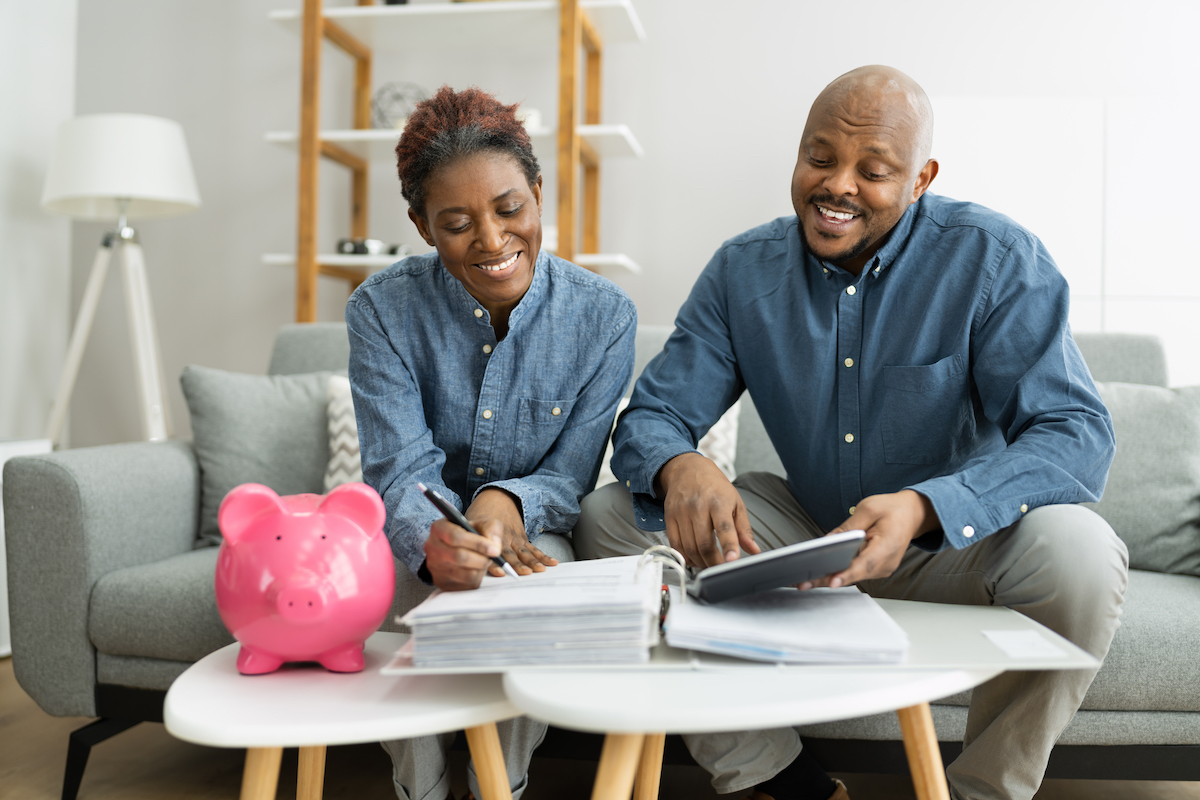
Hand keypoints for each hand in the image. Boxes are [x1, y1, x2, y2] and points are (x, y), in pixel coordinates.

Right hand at [423, 516, 503, 591]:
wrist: (462, 545)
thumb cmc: (472, 532)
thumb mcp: (482, 523)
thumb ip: (491, 528)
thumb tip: (495, 544)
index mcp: (439, 527)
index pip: (455, 537)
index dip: (478, 544)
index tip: (495, 549)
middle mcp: (432, 547)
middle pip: (460, 557)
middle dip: (482, 559)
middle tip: (494, 557)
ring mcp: (434, 566)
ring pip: (465, 574)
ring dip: (481, 569)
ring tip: (485, 561)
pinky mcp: (441, 582)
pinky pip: (465, 585)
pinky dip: (477, 578)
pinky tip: (477, 569)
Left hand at [466, 488, 558, 576]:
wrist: (497, 499)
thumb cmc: (480, 516)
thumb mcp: (470, 523)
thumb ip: (472, 539)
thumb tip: (478, 555)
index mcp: (489, 534)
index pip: (491, 550)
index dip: (495, 562)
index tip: (500, 572)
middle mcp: (504, 537)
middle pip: (511, 553)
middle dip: (517, 564)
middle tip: (524, 573)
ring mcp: (515, 539)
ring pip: (524, 552)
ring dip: (532, 561)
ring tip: (540, 569)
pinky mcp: (523, 539)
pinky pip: (533, 549)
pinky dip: (543, 556)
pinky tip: (552, 562)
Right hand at [658, 452, 758, 568]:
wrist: (687, 469)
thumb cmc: (714, 486)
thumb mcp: (736, 502)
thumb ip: (744, 529)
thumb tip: (754, 550)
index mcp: (719, 501)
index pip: (724, 527)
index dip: (729, 546)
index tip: (732, 561)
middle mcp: (698, 506)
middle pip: (704, 544)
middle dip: (713, 563)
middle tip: (721, 570)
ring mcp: (682, 512)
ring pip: (689, 547)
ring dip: (700, 563)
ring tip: (709, 565)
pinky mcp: (669, 517)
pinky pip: (675, 544)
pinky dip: (685, 556)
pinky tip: (694, 558)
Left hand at [800, 489, 937, 588]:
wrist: (911, 514)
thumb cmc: (891, 509)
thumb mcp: (868, 509)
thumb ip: (847, 527)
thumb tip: (827, 542)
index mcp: (888, 546)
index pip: (865, 563)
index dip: (847, 573)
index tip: (832, 581)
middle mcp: (886, 563)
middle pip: (854, 574)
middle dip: (827, 578)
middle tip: (802, 582)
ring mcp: (881, 569)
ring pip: (852, 576)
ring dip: (829, 577)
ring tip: (804, 580)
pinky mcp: (874, 569)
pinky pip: (854, 572)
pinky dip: (837, 572)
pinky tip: (818, 573)